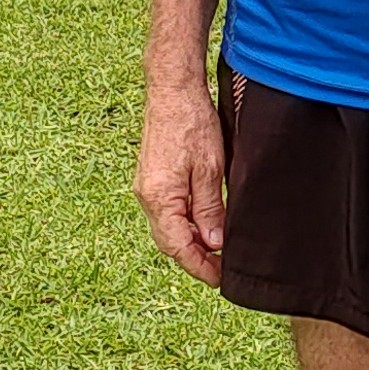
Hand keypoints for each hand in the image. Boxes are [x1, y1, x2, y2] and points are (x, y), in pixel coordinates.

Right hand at [137, 78, 226, 283]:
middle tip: (221, 270)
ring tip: (217, 251)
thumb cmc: (191, 123)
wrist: (172, 89)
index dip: (200, 267)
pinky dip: (184, 225)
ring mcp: (147, 187)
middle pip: (170, 242)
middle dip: (195, 259)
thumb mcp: (211, 169)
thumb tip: (213, 242)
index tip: (219, 279)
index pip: (178, 247)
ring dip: (190, 242)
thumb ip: (210, 208)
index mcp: (160, 197)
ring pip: (167, 228)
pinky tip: (203, 225)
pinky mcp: (152, 179)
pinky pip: (166, 213)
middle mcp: (147, 196)